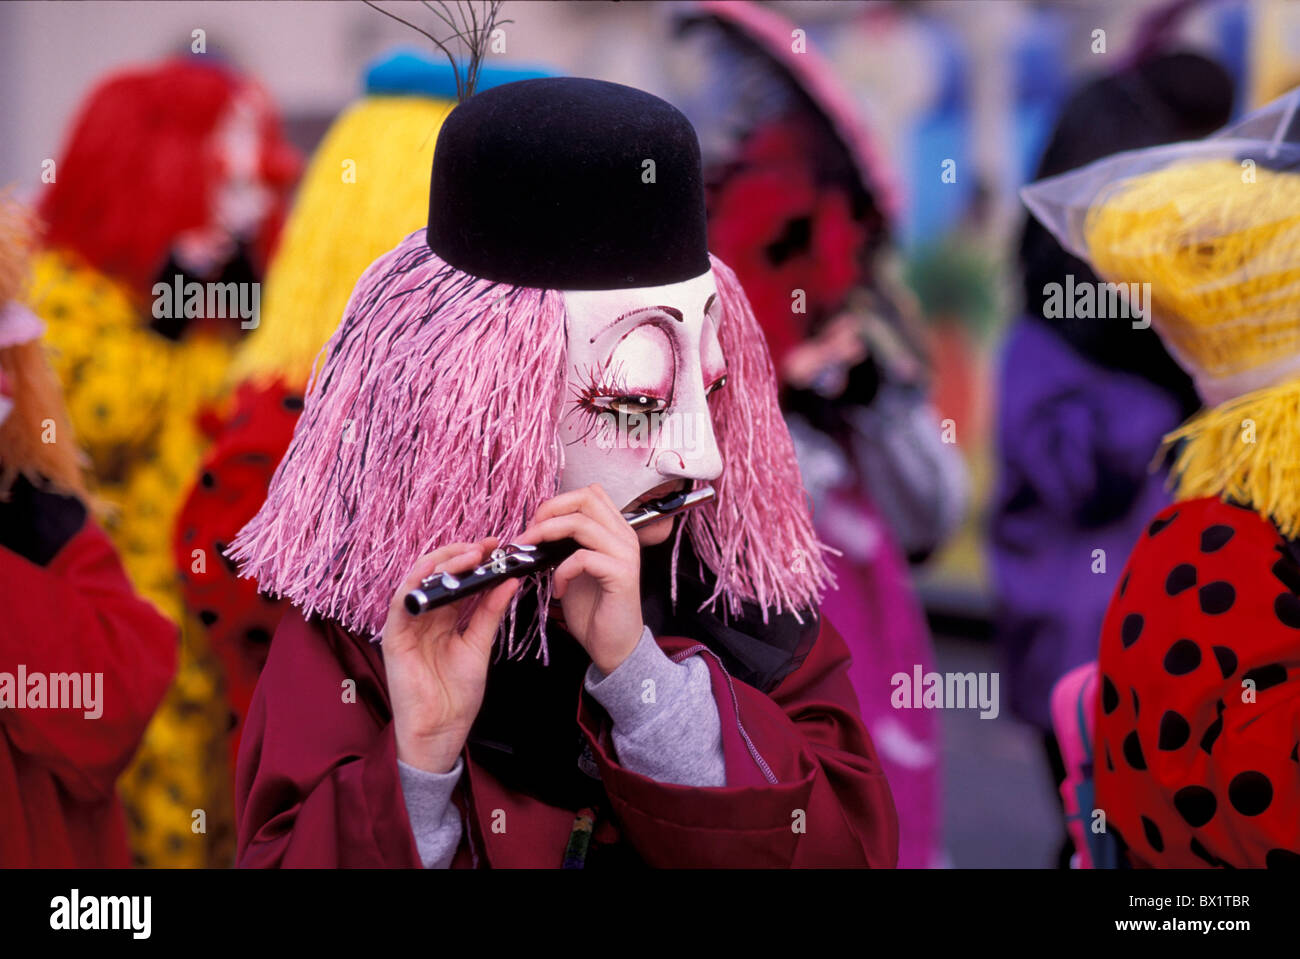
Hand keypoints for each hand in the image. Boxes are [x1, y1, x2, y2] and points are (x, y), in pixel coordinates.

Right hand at [380, 539, 519, 773]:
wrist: (442, 730)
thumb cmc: (458, 693)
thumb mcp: (479, 645)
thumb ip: (490, 612)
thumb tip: (509, 580)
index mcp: (445, 617)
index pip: (458, 580)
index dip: (476, 560)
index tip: (499, 546)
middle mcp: (424, 616)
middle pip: (438, 575)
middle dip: (462, 555)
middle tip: (487, 545)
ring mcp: (407, 625)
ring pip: (419, 581)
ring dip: (442, 563)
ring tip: (469, 555)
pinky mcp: (393, 636)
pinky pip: (400, 603)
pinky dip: (416, 584)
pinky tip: (435, 573)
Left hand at [516, 484, 643, 674]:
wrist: (613, 645)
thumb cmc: (593, 608)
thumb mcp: (574, 568)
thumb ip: (564, 545)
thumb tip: (536, 529)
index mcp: (614, 530)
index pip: (589, 494)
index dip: (557, 502)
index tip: (535, 523)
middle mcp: (624, 536)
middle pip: (586, 498)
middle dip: (550, 511)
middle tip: (529, 533)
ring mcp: (626, 554)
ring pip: (581, 523)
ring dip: (547, 535)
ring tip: (533, 556)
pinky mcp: (622, 574)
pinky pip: (582, 558)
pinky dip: (561, 571)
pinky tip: (557, 589)